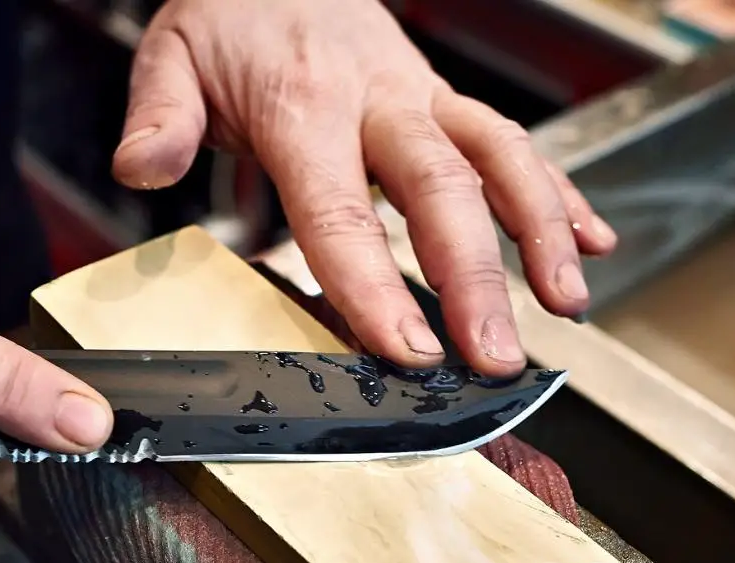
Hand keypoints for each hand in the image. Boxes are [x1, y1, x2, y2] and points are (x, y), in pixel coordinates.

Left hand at [112, 0, 616, 374]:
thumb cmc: (228, 14)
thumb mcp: (171, 54)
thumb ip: (160, 116)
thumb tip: (143, 169)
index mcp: (304, 104)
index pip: (341, 210)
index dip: (376, 286)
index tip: (407, 352)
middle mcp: (378, 99)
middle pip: (441, 191)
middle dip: (476, 279)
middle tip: (496, 357)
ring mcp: (423, 97)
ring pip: (499, 156)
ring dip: (541, 230)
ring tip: (569, 301)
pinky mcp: (446, 99)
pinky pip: (514, 140)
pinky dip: (559, 189)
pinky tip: (591, 238)